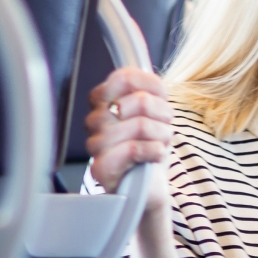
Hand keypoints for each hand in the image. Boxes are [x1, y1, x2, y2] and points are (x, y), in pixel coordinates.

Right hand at [86, 66, 173, 192]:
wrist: (151, 187)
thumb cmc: (151, 148)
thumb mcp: (157, 112)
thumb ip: (151, 88)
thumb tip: (146, 70)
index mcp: (104, 101)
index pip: (126, 77)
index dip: (153, 91)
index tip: (161, 106)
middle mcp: (95, 120)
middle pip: (139, 101)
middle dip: (162, 118)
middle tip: (162, 132)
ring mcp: (95, 144)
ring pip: (139, 125)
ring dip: (161, 137)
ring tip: (159, 146)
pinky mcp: (101, 168)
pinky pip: (132, 148)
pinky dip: (153, 151)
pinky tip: (154, 155)